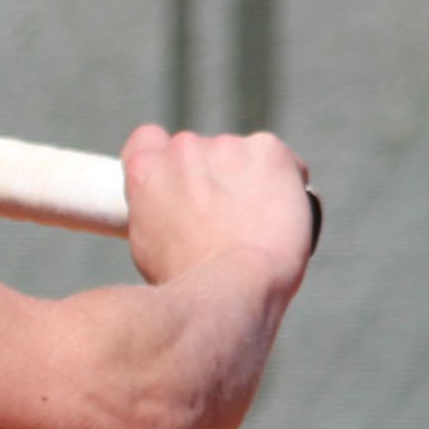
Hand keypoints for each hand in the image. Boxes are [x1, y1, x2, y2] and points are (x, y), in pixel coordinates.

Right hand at [119, 125, 312, 292]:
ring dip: (247, 179)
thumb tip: (175, 209)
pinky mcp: (269, 151)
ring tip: (256, 225)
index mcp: (146, 169)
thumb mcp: (147, 243)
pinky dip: (283, 180)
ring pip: (241, 157)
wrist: (233, 288)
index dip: (165, 161)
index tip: (178, 182)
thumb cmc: (189, 279)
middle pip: (199, 151)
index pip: (149, 140)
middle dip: (212, 176)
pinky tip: (281, 214)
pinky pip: (279, 161)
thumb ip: (155, 208)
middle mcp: (182, 148)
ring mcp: (228, 146)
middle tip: (224, 217)